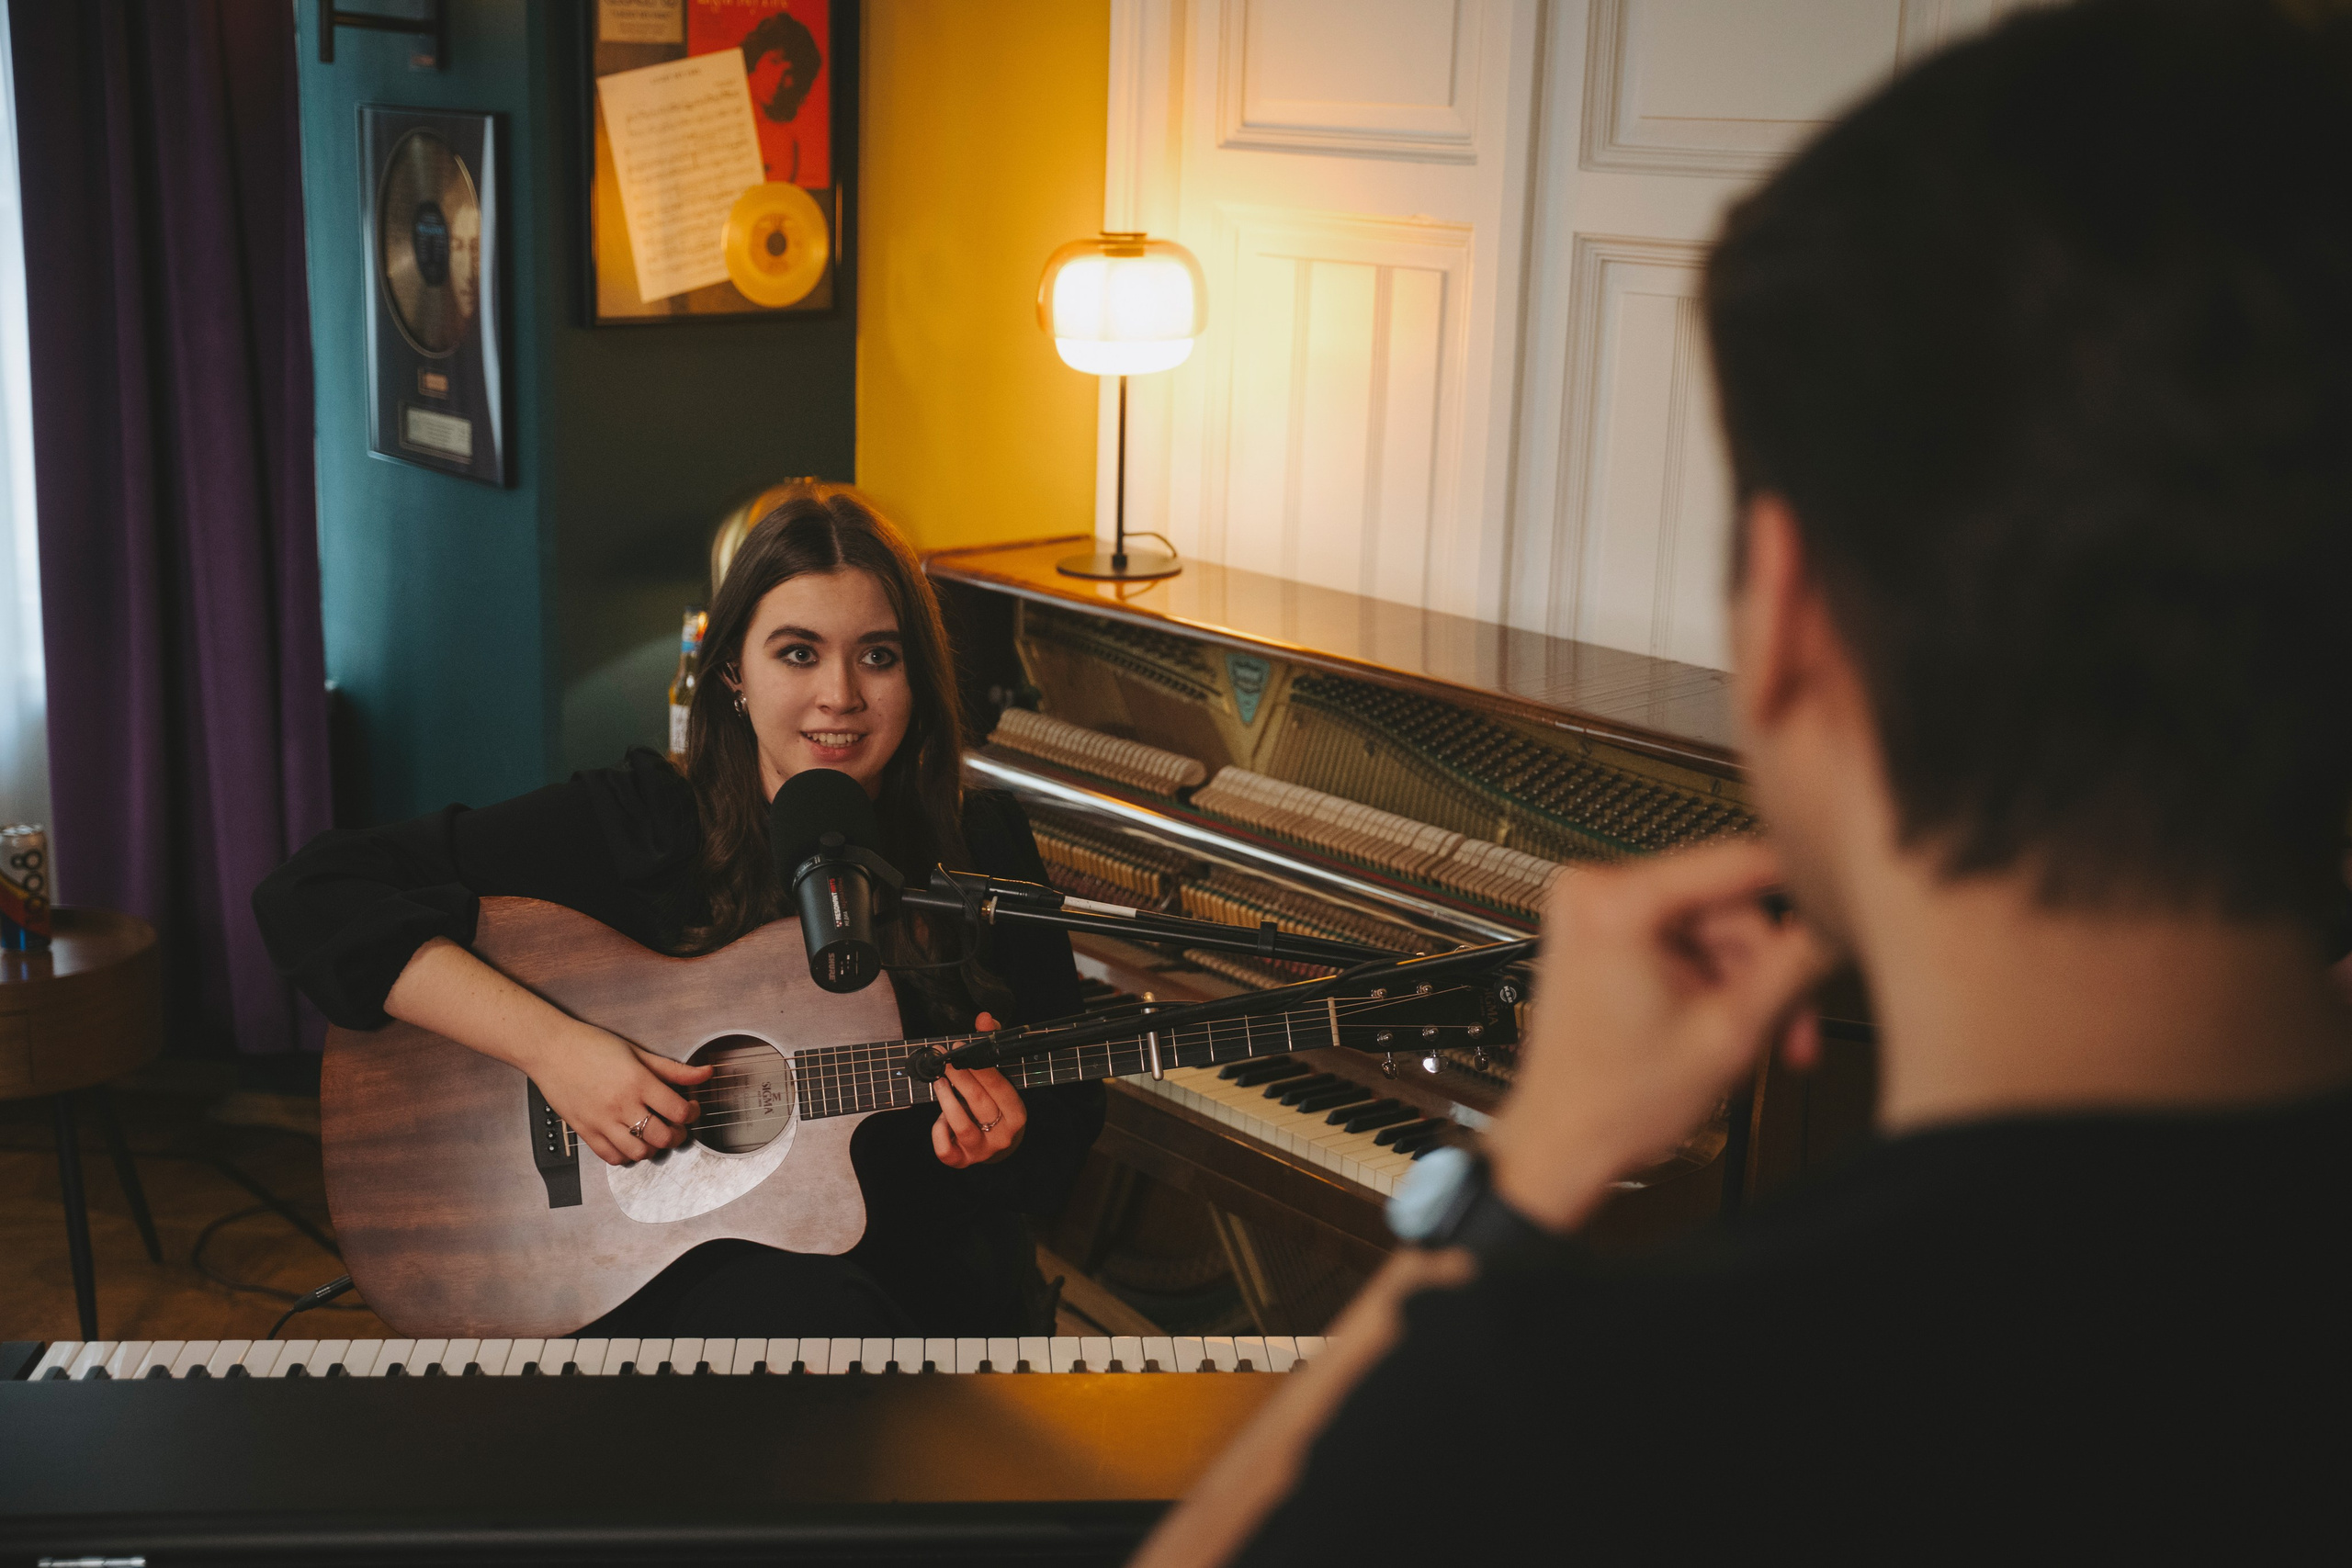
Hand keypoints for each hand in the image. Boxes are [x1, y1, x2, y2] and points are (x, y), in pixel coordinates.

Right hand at [523, 1022, 711, 1166]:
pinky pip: (611, 1157)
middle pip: (663, 1137)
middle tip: (675, 1125)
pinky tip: (630, 1142)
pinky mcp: (585, 1131)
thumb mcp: (637, 1052)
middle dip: (677, 1135)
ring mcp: (601, 1121)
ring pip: (640, 1152)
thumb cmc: (591, 1046)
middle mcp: (621, 1105)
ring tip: (653, 1134)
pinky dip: (626, 1156)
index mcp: (638, 1082)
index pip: (678, 1111)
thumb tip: (705, 1073)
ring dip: (653, 1148)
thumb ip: (673, 1069)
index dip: (692, 1113)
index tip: (690, 1108)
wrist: (550, 1049)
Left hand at [931, 1011, 1027, 1167]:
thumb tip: (983, 1018)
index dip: (979, 1065)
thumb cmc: (997, 1103)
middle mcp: (1003, 1135)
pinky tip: (940, 1118)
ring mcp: (982, 1151)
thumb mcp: (1001, 1077)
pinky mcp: (962, 1161)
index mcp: (1018, 1114)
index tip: (960, 1047)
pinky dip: (939, 1131)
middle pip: (980, 1103)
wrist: (998, 1144)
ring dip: (946, 1100)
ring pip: (962, 1126)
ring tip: (939, 1082)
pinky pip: (946, 1149)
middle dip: (960, 1078)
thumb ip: (991, 1045)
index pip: (1000, 1087)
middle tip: (945, 1061)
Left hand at [1487, 839, 1833, 1231]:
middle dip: (1765, 968)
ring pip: (1713, 929)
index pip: (1740, 862)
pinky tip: (1721, 1022)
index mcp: (1616, 900)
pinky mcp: (1602, 932)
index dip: (1802, 888)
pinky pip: (1684, 941)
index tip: (1841, 908)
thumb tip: (1835, 923)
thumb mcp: (1732, 1030)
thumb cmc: (1615, 1103)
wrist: (1564, 1141)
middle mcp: (1594, 889)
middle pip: (1728, 905)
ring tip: (1755, 1037)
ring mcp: (1594, 910)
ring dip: (1744, 983)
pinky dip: (1712, 981)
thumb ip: (1794, 966)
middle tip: (1792, 1022)